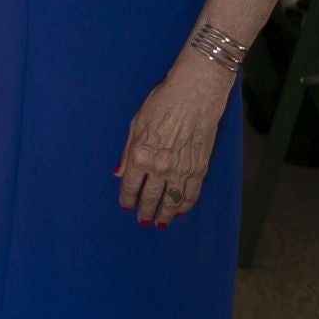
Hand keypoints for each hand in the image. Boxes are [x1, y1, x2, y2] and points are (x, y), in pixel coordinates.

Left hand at [115, 57, 232, 226]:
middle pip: (150, 198)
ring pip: (172, 202)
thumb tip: (118, 172)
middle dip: (145, 211)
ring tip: (160, 223)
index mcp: (140, 156)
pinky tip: (179, 211)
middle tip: (142, 221)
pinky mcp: (200, 169)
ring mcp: (181, 171)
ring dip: (165, 214)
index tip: (125, 206)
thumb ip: (127, 152)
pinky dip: (185, 206)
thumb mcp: (136, 124)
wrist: (194, 95)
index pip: (130, 186)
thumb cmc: (161, 103)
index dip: (127, 198)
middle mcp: (160, 168)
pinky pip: (191, 195)